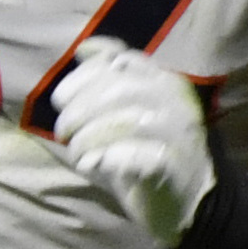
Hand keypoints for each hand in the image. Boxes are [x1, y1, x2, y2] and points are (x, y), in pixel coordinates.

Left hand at [52, 40, 214, 246]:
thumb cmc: (146, 150)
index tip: (61, 99)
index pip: (120, 61)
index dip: (82, 77)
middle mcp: (175, 102)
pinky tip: (92, 165)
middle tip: (64, 131)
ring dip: (86, 138)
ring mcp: (176, 134)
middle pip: (118, 90)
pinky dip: (103, 159)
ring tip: (78, 152)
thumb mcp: (128, 109)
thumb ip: (109, 78)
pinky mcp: (169, 168)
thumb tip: (85, 48)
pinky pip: (131, 157)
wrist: (185, 200)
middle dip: (78, 110)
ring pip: (122, 122)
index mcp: (164, 81)